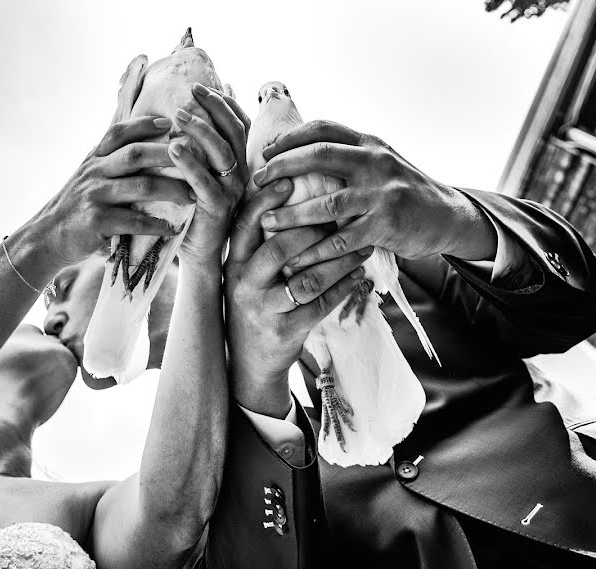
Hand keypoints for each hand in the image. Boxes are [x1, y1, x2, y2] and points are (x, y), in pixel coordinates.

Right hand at [32, 116, 192, 267]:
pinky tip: (172, 228)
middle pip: (136, 155)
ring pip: (141, 187)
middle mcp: (94, 172)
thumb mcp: (88, 177)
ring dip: (171, 190)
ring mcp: (95, 196)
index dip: (144, 124)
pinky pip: (134, 221)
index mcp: (94, 158)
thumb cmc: (76, 207)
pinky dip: (156, 224)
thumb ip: (110, 162)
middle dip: (169, 154)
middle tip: (196, 159)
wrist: (47, 237)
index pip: (119, 133)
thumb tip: (142, 146)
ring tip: (193, 195)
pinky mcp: (97, 221)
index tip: (169, 122)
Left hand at [168, 83, 248, 266]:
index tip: (201, 87)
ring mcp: (232, 191)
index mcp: (238, 163)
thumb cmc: (192, 210)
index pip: (239, 123)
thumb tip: (187, 112)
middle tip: (192, 90)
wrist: (197, 253)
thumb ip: (197, 147)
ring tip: (178, 114)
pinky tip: (174, 148)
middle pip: (234, 131)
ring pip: (222, 152)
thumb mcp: (198, 174)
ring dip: (201, 129)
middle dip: (214, 107)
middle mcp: (241, 174)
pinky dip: (190, 163)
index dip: (225, 103)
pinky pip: (205, 182)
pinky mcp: (218, 209)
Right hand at [224, 179, 371, 416]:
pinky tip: (359, 275)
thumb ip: (258, 242)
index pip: (244, 225)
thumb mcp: (245, 273)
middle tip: (340, 214)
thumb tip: (283, 195)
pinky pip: (320, 305)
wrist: (250, 361)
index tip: (289, 180)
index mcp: (233, 264)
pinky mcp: (284, 331)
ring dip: (338, 260)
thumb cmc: (255, 304)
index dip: (265, 201)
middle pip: (277, 248)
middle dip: (312, 229)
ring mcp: (263, 310)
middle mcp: (243, 284)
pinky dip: (343, 287)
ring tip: (362, 246)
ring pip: (305, 279)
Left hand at [252, 120, 495, 267]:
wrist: (448, 216)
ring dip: (291, 215)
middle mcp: (376, 162)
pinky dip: (316, 251)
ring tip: (266, 222)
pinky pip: (341, 240)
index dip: (291, 137)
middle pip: (319, 156)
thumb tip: (300, 154)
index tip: (267, 150)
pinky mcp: (385, 226)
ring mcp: (381, 194)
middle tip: (258, 181)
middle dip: (282, 167)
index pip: (324, 128)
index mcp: (370, 144)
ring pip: (326, 203)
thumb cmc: (404, 192)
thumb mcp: (381, 163)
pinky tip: (297, 259)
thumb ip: (349, 158)